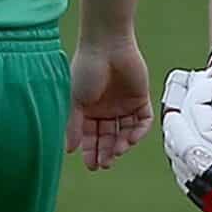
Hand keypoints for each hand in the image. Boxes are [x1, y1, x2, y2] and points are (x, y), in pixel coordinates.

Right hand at [67, 35, 152, 169]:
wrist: (106, 45)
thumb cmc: (86, 69)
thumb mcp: (75, 101)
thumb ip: (74, 126)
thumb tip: (69, 150)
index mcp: (88, 110)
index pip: (90, 136)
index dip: (91, 151)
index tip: (91, 165)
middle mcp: (106, 109)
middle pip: (108, 137)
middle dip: (107, 151)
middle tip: (105, 163)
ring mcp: (124, 105)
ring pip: (125, 132)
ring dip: (122, 144)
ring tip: (118, 150)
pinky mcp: (139, 99)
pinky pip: (142, 121)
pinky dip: (138, 132)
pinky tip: (130, 139)